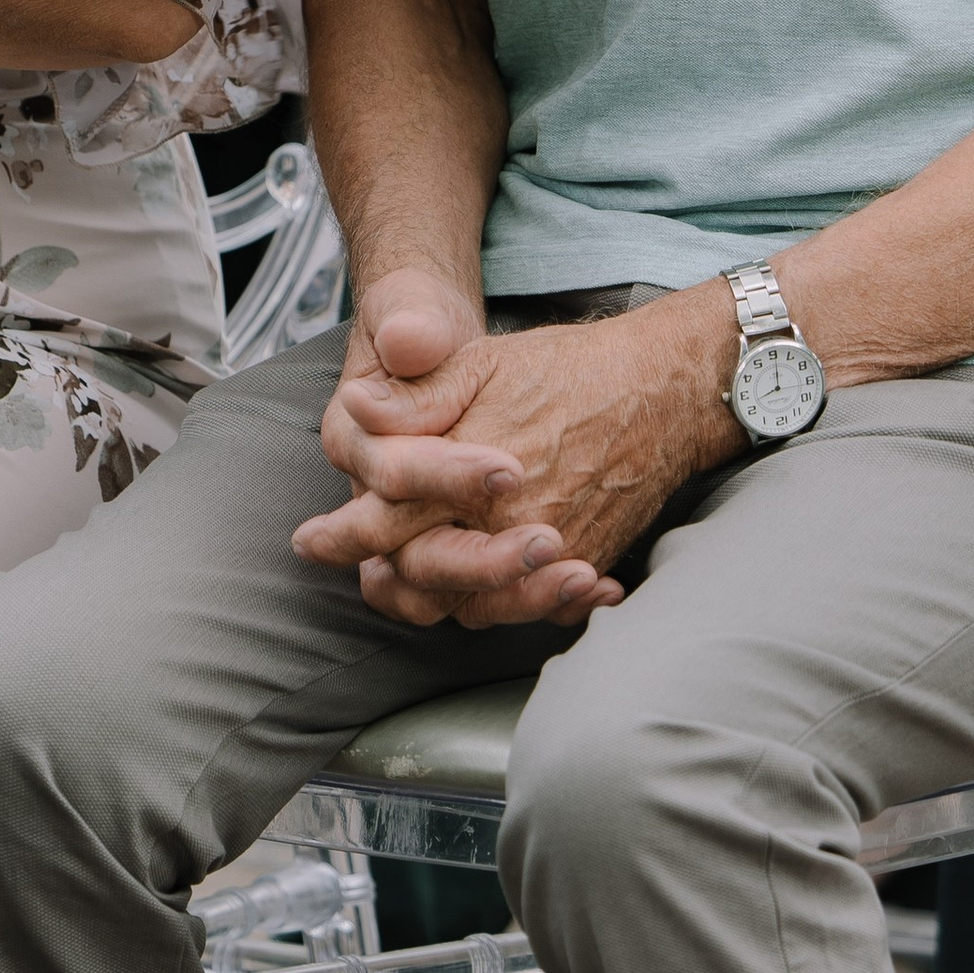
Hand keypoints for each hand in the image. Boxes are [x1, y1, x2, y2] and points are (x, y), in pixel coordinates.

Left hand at [295, 276, 739, 627]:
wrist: (665, 390)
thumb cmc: (570, 370)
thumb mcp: (480, 363)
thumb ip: (415, 397)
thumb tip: (356, 409)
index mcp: (468, 476)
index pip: (387, 521)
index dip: (342, 534)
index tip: (309, 542)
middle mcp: (507, 526)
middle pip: (427, 578)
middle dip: (387, 582)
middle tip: (361, 578)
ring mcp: (551, 551)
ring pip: (476, 604)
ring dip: (440, 599)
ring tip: (409, 589)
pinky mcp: (586, 562)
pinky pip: (533, 608)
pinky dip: (505, 609)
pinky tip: (484, 597)